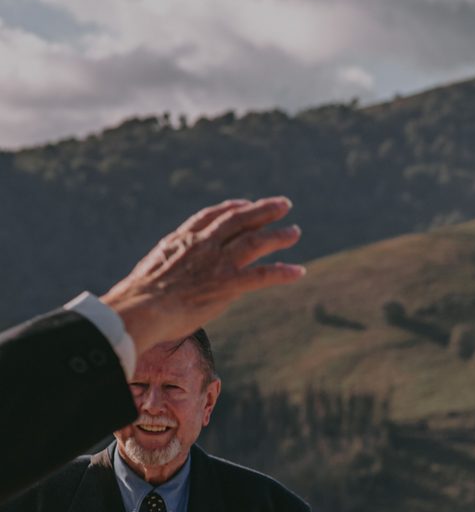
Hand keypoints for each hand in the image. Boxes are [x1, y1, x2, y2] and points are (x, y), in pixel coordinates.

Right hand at [104, 198, 303, 351]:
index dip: (231, 207)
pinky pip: (262, 275)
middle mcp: (202, 245)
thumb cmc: (139, 297)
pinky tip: (298, 271)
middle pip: (238, 220)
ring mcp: (216, 263)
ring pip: (255, 242)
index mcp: (182, 239)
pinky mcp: (227, 284)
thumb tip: (175, 274)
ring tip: (295, 232)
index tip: (245, 203)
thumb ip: (172, 264)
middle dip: (263, 210)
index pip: (211, 216)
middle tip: (283, 204)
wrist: (140, 308)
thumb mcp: (153, 268)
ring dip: (278, 236)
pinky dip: (282, 271)